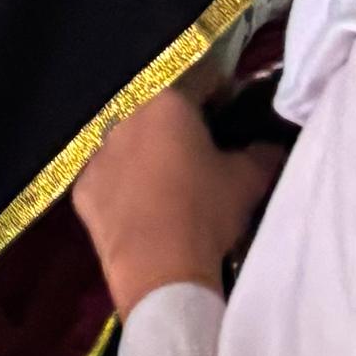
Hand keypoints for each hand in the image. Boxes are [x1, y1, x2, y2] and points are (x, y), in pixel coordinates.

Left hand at [72, 88, 284, 315]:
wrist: (161, 267)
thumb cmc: (206, 211)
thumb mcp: (247, 182)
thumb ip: (262, 155)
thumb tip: (272, 146)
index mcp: (166, 103)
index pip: (197, 87)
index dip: (216, 100)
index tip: (227, 118)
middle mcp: (125, 117)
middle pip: (157, 118)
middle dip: (176, 135)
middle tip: (199, 164)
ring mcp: (98, 154)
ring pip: (128, 150)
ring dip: (146, 162)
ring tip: (169, 194)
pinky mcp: (82, 189)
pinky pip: (108, 184)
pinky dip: (123, 194)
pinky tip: (142, 217)